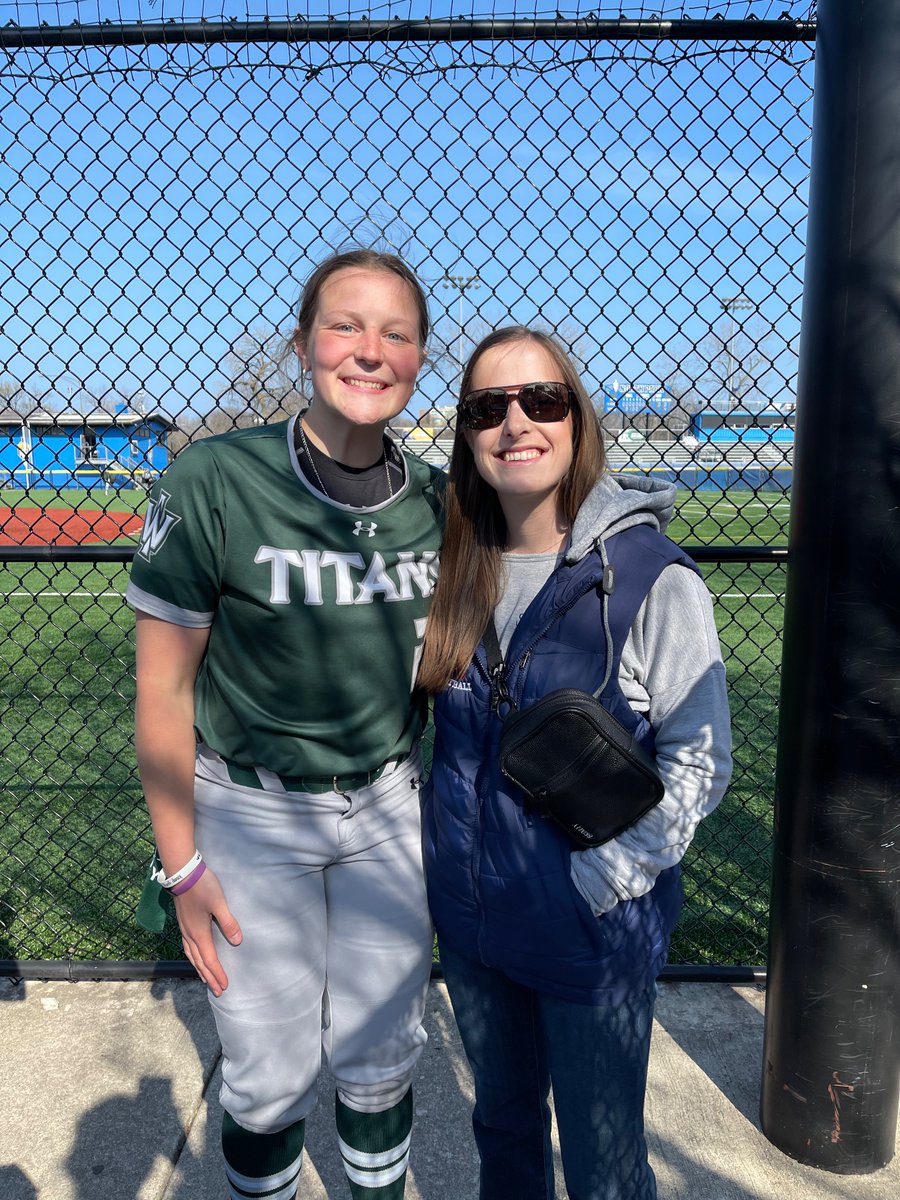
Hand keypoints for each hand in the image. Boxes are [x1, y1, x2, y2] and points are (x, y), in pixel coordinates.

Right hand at [173, 867, 241, 996]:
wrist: (182, 872)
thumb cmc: (202, 886)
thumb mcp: (219, 903)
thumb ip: (228, 922)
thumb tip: (237, 942)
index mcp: (199, 933)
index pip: (210, 959)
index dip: (217, 974)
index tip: (224, 987)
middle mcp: (190, 935)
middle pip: (199, 962)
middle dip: (209, 977)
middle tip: (217, 991)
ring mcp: (184, 929)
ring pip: (192, 955)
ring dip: (200, 968)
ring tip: (205, 979)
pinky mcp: (183, 922)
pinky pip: (188, 947)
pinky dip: (193, 957)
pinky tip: (194, 955)